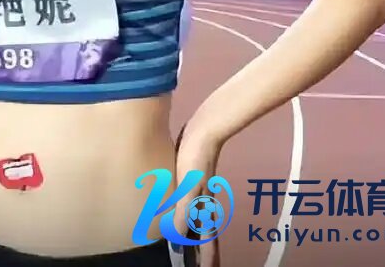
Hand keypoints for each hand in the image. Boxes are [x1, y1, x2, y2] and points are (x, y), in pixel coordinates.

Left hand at [173, 127, 225, 266]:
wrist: (205, 131)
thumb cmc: (195, 158)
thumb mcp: (188, 185)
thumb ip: (183, 209)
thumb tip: (177, 235)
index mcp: (204, 206)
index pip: (207, 238)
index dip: (207, 256)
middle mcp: (205, 202)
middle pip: (205, 232)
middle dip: (203, 250)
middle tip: (199, 263)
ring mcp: (200, 191)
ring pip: (199, 219)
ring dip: (196, 235)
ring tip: (189, 246)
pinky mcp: (194, 180)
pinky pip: (192, 205)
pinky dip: (189, 216)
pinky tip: (181, 213)